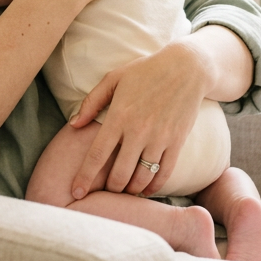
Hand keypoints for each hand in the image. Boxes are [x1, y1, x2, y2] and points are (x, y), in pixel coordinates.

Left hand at [68, 42, 203, 198]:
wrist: (186, 67)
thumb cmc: (146, 71)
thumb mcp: (114, 79)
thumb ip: (91, 102)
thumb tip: (73, 125)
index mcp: (119, 116)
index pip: (97, 155)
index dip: (84, 177)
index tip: (76, 192)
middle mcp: (138, 131)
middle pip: (119, 174)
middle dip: (110, 188)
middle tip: (105, 191)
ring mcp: (160, 138)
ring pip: (141, 177)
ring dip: (131, 189)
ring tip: (124, 190)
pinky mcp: (177, 142)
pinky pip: (165, 173)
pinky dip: (154, 186)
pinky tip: (145, 189)